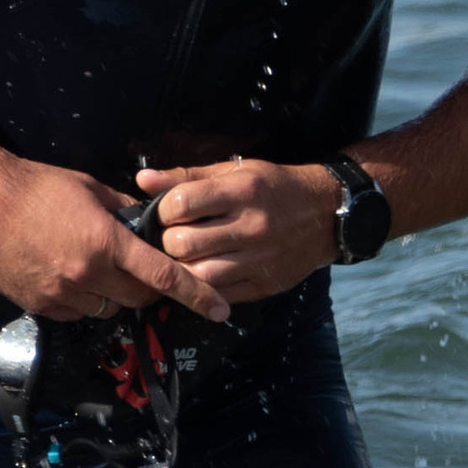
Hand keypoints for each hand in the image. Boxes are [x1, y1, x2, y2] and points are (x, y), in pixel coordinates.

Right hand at [0, 152, 229, 326]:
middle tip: (139, 267)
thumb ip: (123, 209)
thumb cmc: (33, 186)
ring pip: (108, 309)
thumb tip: (149, 222)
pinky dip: (83, 299)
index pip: (164, 276)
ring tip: (95, 266)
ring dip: (113, 294)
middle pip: (138, 298)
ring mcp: (62, 295)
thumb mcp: (87, 188)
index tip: (221, 310)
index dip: (197, 295)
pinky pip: (77, 313)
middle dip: (147, 287)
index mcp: (106, 243)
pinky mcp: (40, 306)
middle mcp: (88, 276)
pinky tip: (68, 274)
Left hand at [136, 155, 339, 305]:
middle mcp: (251, 226)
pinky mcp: (264, 285)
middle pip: (184, 244)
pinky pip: (220, 295)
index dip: (163, 209)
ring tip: (186, 257)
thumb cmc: (273, 187)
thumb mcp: (234, 172)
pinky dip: (203, 288)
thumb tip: (142, 180)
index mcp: (242, 191)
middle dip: (168, 241)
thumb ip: (186, 177)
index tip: (168, 211)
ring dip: (182, 268)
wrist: (325, 214)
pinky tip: (203, 273)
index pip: (180, 204)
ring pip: (198, 275)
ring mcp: (259, 260)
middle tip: (174, 237)